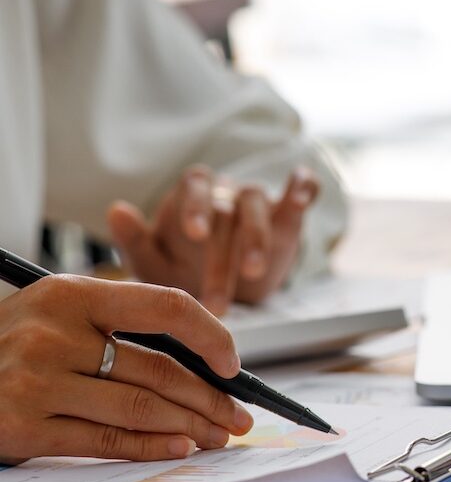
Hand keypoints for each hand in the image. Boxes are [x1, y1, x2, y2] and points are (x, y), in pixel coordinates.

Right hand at [0, 276, 252, 462]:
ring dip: (190, 427)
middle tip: (238, 416)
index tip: (233, 363)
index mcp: (73, 294)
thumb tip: (202, 360)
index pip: (166, 306)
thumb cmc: (14, 343)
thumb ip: (120, 325)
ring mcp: (37, 383)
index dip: (211, 335)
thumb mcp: (60, 312)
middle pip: (159, 369)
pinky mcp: (24, 428)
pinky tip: (179, 448)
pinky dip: (150, 447)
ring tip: (217, 436)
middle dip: (211, 397)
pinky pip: (106, 441)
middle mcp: (55, 334)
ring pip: (140, 408)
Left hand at [107, 165, 317, 314]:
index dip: (196, 207)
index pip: (195, 188)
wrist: (217, 279)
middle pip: (228, 210)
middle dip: (223, 253)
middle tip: (219, 294)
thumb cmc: (180, 266)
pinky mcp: (285, 216)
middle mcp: (226, 193)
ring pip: (259, 207)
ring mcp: (257, 203)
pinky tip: (304, 195)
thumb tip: (115, 210)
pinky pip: (301, 192)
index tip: (194, 235)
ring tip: (254, 273)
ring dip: (258, 238)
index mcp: (193, 195)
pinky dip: (305, 189)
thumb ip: (134, 239)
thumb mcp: (153, 262)